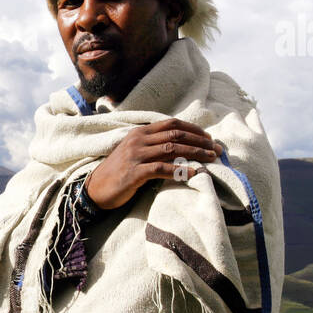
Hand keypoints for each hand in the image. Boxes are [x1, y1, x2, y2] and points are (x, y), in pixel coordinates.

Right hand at [83, 118, 222, 209]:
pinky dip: (181, 171)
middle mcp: (138, 140)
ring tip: (211, 159)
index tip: (209, 138)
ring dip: (195, 154)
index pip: (172, 124)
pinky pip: (162, 169)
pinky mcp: (134, 173)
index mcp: (140, 132)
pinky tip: (194, 174)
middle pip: (176, 135)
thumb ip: (154, 145)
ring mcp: (135, 156)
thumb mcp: (135, 152)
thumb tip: (182, 146)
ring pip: (172, 149)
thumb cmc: (119, 172)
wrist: (96, 189)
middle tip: (216, 149)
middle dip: (200, 141)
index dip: (194, 129)